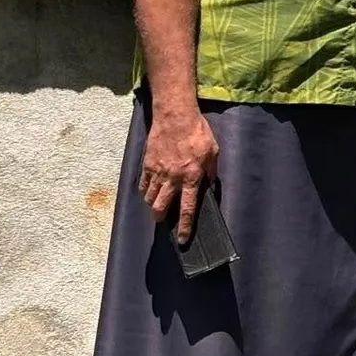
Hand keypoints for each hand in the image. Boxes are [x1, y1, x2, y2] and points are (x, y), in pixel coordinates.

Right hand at [140, 103, 219, 245]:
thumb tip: (209, 187)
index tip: (182, 239)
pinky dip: (145, 190)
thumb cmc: (198, 133)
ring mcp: (157, 172)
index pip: (187, 208)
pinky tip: (150, 190)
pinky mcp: (147, 164)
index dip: (184, 226)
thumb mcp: (213, 152)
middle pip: (160, 208)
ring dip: (153, 204)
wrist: (175, 116)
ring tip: (158, 203)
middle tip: (163, 219)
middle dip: (160, 218)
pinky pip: (143, 184)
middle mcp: (173, 178)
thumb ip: (210, 172)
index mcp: (191, 177)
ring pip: (149, 198)